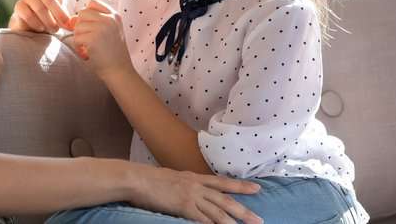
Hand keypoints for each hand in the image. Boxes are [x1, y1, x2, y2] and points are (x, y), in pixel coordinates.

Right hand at [9, 0, 72, 33]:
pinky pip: (29, 16)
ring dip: (49, 21)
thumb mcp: (61, 16)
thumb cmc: (50, 17)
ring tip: (54, 29)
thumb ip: (68, 20)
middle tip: (64, 24)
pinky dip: (37, 24)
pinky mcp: (19, 6)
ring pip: (40, 9)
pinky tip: (41, 28)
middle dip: (59, 13)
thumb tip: (73, 24)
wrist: (32, 25)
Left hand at [71, 0, 133, 79]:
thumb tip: (71, 19)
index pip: (92, 3)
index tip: (91, 27)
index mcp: (114, 16)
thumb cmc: (112, 54)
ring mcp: (102, 28)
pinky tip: (87, 53)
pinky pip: (76, 38)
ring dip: (79, 37)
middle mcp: (109, 19)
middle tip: (88, 39)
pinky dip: (78, 47)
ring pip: (77, 26)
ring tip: (88, 47)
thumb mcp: (110, 32)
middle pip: (82, 13)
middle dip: (81, 26)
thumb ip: (94, 22)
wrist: (120, 71)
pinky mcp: (93, 39)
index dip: (88, 14)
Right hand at [129, 164, 262, 223]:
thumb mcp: (172, 177)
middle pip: (225, 199)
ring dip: (233, 221)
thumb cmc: (149, 179)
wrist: (137, 179)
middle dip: (243, 210)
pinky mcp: (183, 207)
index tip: (257, 189)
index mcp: (194, 177)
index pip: (222, 182)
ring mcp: (191, 196)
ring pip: (218, 211)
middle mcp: (196, 186)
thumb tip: (190, 190)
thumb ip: (184, 184)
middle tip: (259, 219)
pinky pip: (202, 219)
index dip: (240, 186)